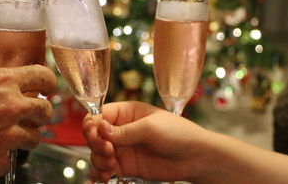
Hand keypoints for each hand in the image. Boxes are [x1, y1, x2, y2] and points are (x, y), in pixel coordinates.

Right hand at [0, 65, 56, 180]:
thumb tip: (11, 84)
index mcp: (4, 82)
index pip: (44, 76)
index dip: (49, 82)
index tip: (48, 88)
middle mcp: (12, 107)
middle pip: (46, 110)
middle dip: (40, 112)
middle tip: (32, 115)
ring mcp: (8, 136)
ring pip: (34, 137)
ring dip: (26, 136)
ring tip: (9, 135)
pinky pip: (12, 157)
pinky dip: (4, 155)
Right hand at [82, 101, 208, 181]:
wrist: (194, 158)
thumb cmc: (178, 133)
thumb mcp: (151, 127)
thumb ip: (124, 130)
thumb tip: (100, 128)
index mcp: (126, 113)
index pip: (99, 114)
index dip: (92, 123)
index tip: (94, 133)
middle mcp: (121, 129)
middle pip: (94, 134)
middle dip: (96, 143)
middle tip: (109, 150)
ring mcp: (122, 148)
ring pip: (97, 152)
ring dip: (99, 159)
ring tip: (113, 164)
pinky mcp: (125, 165)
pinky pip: (106, 168)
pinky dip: (102, 172)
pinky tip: (108, 175)